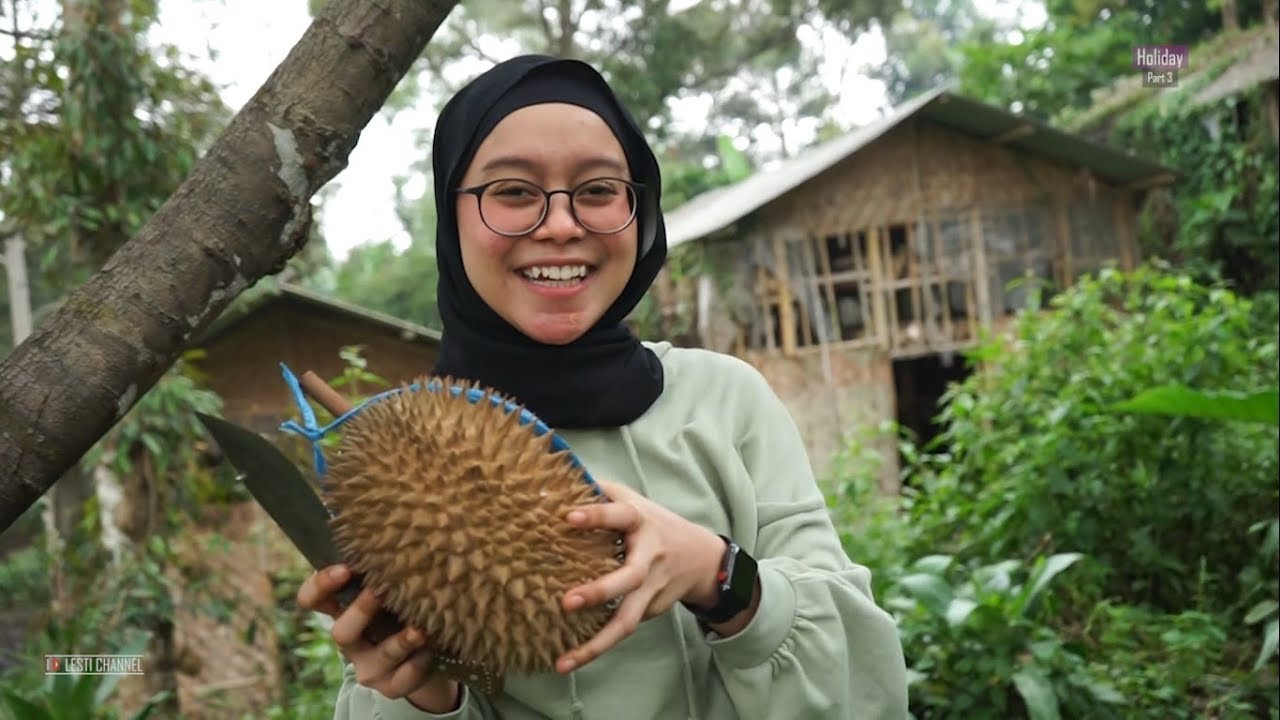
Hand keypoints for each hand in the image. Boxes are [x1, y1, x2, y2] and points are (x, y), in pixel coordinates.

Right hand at [296, 565, 459, 712]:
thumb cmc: (404, 603)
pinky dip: (419, 663)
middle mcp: (350, 639)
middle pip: (340, 632)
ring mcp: (368, 666)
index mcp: (342, 609)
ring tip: (420, 629)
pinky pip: (402, 679)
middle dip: (361, 611)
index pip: (312, 600)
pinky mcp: (391, 685)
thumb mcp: (393, 582)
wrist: (427, 649)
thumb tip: (401, 517)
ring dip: (400, 642)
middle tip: (380, 591)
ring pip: (377, 658)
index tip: (344, 569)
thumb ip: (387, 562)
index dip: (320, 586)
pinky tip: (433, 649)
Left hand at [554, 480, 726, 672]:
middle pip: (629, 577)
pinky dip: (598, 644)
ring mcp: (651, 588)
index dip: (595, 515)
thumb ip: (597, 493)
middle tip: (566, 603)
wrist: (701, 559)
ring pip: (627, 620)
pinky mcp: (649, 610)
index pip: (619, 515)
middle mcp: (649, 557)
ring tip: (564, 662)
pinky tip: (571, 658)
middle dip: (599, 592)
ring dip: (597, 644)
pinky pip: (621, 627)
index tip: (567, 517)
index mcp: (641, 522)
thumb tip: (547, 487)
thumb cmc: (652, 523)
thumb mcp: (631, 501)